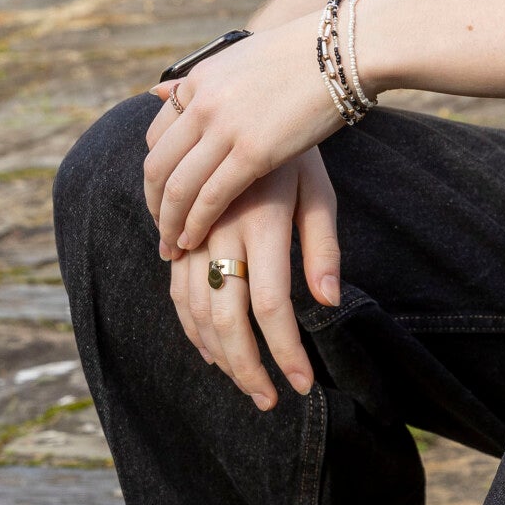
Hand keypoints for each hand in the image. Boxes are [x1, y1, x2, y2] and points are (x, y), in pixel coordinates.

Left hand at [144, 15, 339, 257]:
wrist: (340, 50)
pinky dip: (197, 224)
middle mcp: (202, 104)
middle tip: (160, 233)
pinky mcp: (254, 151)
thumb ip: (199, 83)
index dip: (154, 175)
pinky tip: (196, 240)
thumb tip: (157, 91)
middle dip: (155, 206)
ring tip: (173, 247)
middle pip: (158, 166)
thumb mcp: (237, 60)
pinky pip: (212, 196)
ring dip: (170, 223)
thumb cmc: (299, 57)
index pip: (156, 137)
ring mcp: (225, 127)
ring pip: (179, 187)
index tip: (161, 199)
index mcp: (198, 82)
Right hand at [167, 152, 340, 408]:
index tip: (302, 384)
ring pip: (194, 310)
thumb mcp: (319, 191)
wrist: (243, 104)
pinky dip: (191, 328)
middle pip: (226, 318)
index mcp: (262, 222)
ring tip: (247, 384)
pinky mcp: (182, 233)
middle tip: (270, 399)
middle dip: (248, 368)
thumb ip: (323, 246)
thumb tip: (328, 301)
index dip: (285, 352)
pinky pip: (176, 290)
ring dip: (219, 355)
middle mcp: (221, 230)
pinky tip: (212, 351)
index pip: (271, 306)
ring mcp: (196, 233)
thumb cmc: (296, 152)